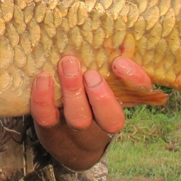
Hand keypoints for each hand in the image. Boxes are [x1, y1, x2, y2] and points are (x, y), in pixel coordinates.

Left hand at [30, 56, 151, 169]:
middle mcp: (100, 123)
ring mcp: (74, 127)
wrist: (64, 141)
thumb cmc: (86, 100)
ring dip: (73, 91)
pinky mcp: (49, 127)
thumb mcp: (102, 84)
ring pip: (78, 118)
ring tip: (67, 64)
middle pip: (109, 118)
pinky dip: (43, 97)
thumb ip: (110, 65)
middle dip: (101, 96)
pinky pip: (46, 116)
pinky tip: (43, 78)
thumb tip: (120, 39)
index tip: (119, 62)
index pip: (137, 95)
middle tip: (91, 73)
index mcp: (119, 106)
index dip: (133, 80)